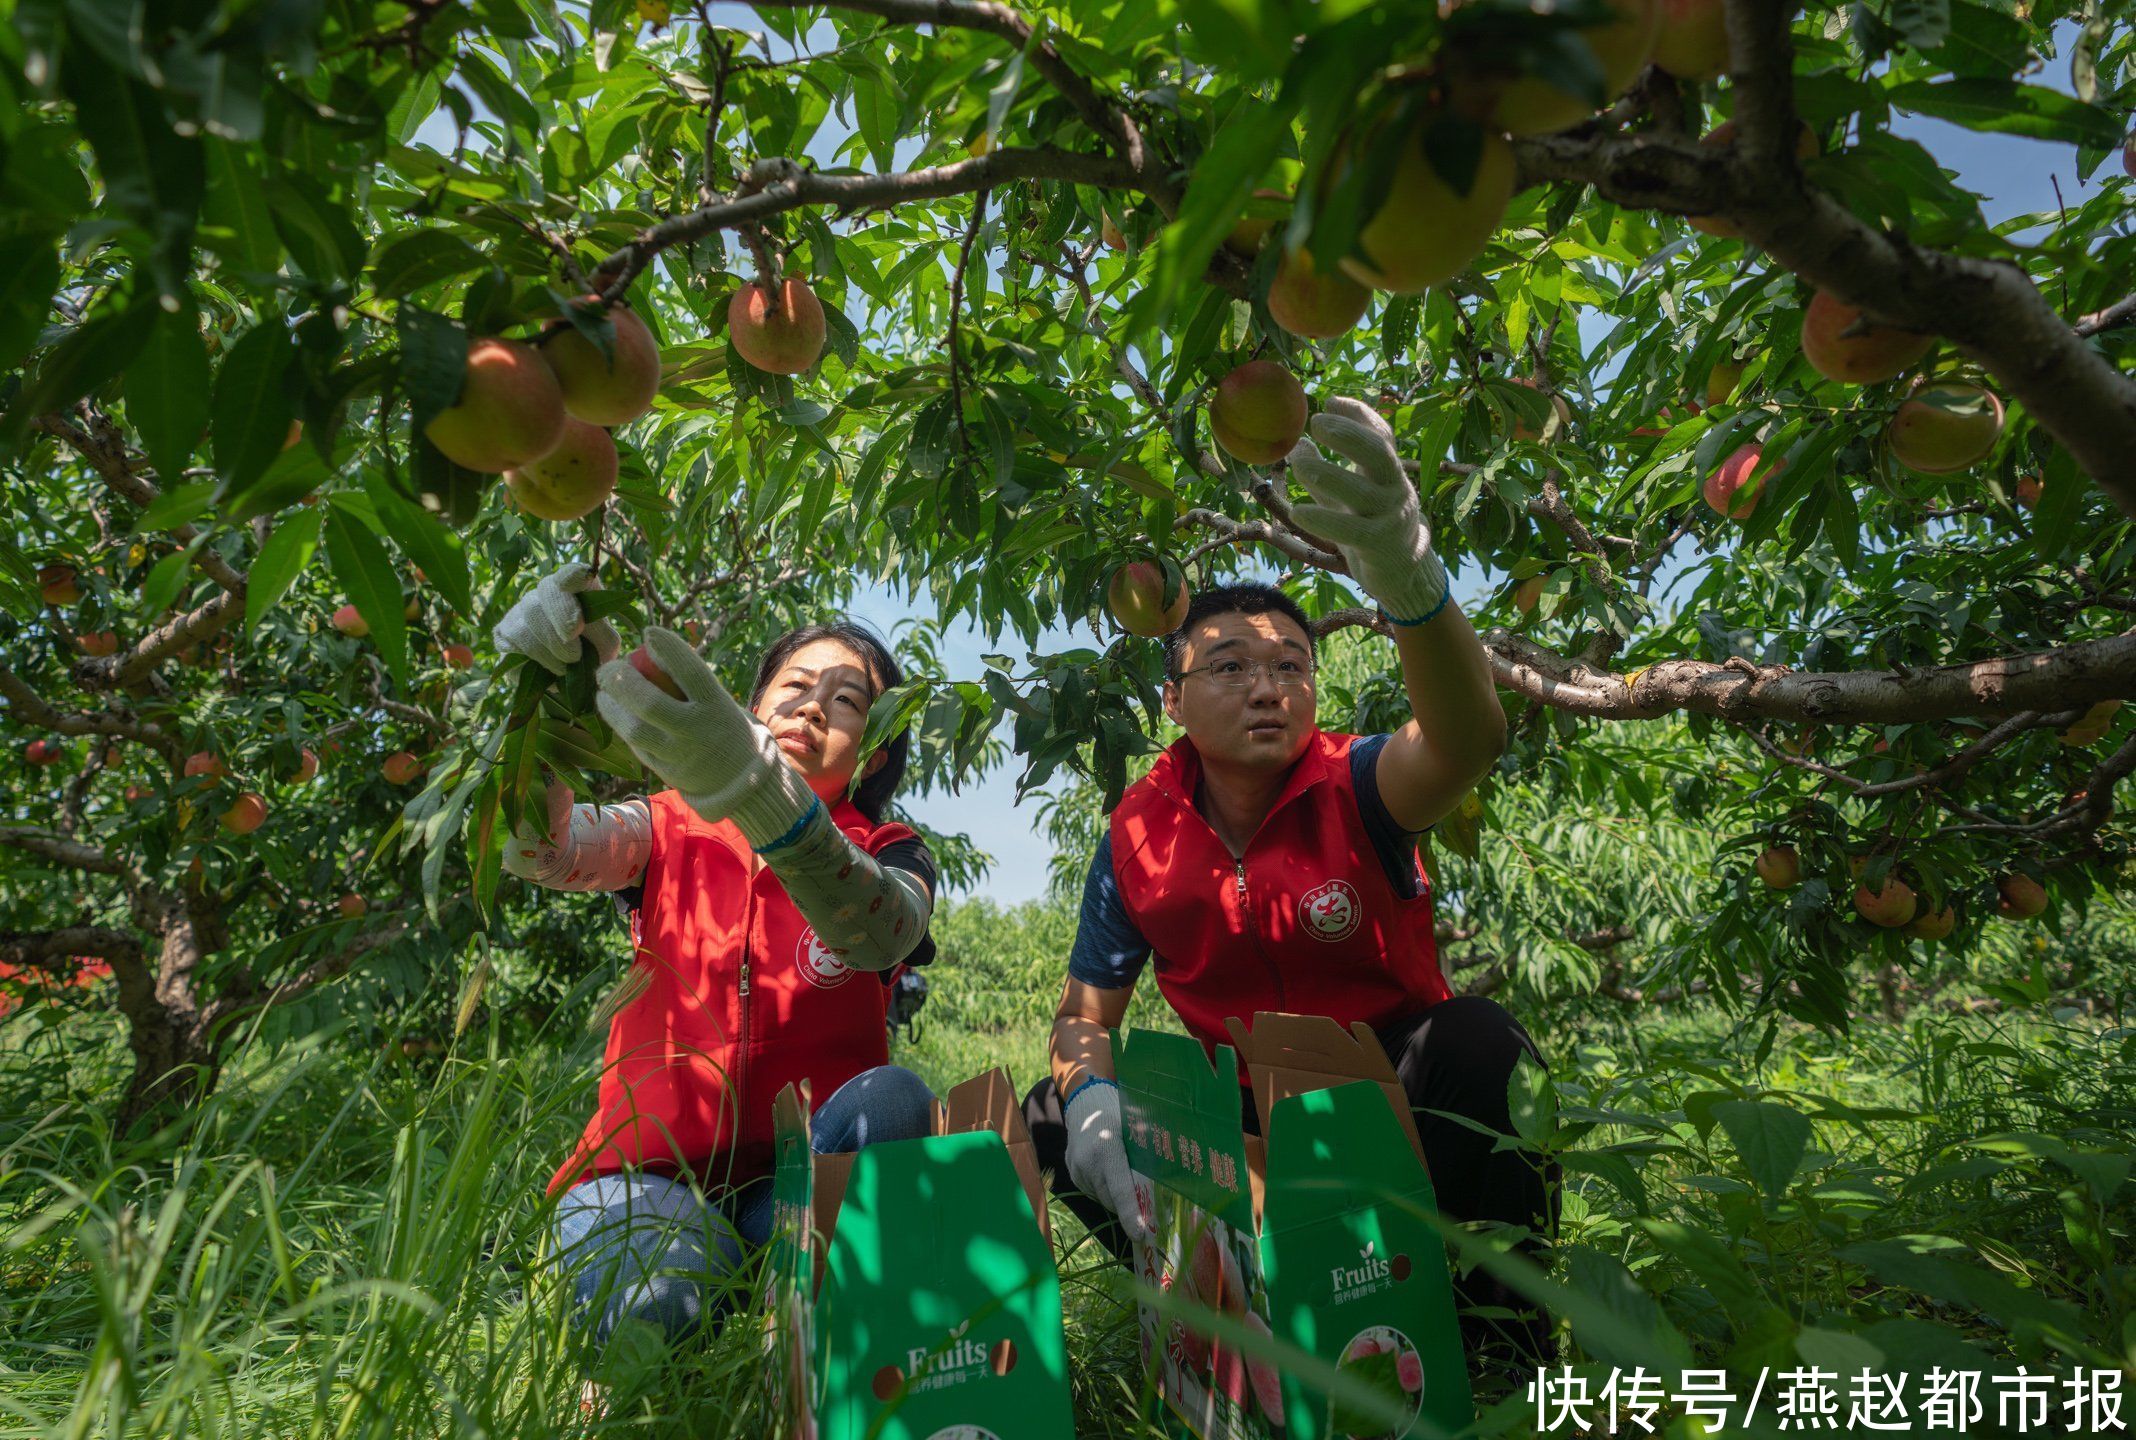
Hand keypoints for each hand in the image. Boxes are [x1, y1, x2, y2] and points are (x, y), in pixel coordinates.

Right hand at [492, 563, 620, 675]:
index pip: (572, 573)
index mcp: (575, 590)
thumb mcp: (605, 645)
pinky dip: (536, 658)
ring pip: (530, 616)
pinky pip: (514, 639)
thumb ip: (601, 632)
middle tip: (574, 644)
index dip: (573, 574)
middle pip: (547, 590)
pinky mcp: (503, 632)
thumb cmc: (590, 655)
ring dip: (552, 647)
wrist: (565, 682)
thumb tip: (580, 624)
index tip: (581, 577)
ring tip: (567, 664)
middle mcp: (545, 593)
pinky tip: (548, 666)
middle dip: (562, 616)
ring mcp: (521, 610)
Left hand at [593, 628, 817, 846]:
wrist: (739, 778)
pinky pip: (635, 745)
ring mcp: (678, 754)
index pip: (690, 671)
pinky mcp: (663, 771)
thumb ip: (687, 681)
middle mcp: (696, 730)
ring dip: (611, 707)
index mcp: (716, 705)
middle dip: (621, 680)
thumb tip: (649, 649)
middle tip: (609, 668)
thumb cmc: (720, 723)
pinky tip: (615, 712)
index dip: (667, 648)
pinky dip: (620, 725)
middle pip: (649, 703)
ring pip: (634, 729)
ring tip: (603, 692)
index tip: (649, 632)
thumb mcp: (716, 699)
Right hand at [1063, 1080, 1151, 1244]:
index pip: (1121, 1190)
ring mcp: (1076, 1169)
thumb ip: (1151, 1152)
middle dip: (1130, 1207)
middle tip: (1150, 1209)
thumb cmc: (1120, 1112)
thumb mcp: (1139, 1126)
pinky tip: (1112, 1173)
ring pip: (1103, 1198)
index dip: (1131, 1215)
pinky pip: (1094, 1191)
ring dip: (1117, 1196)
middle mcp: (1087, 1163)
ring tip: (1127, 1177)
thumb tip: (1177, 1180)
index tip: (1141, 1235)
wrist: (1086, 1102)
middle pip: (1113, 1200)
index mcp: (1107, 1149)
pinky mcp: (1072, 1173)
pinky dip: (1106, 1188)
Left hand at [1286, 396, 1448, 623]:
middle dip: (1348, 435)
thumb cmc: (1368, 522)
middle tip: (1316, 423)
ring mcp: (1389, 516)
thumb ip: (1327, 470)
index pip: (1381, 434)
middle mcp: (1395, 488)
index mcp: (1389, 470)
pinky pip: (1350, 529)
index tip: (1330, 401)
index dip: (1359, 414)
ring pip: (1361, 490)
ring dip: (1327, 473)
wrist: (1400, 569)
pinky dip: (1323, 519)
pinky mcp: (1378, 544)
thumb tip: (1296, 442)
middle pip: (1378, 453)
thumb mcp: (1351, 492)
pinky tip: (1298, 511)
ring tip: (1297, 462)